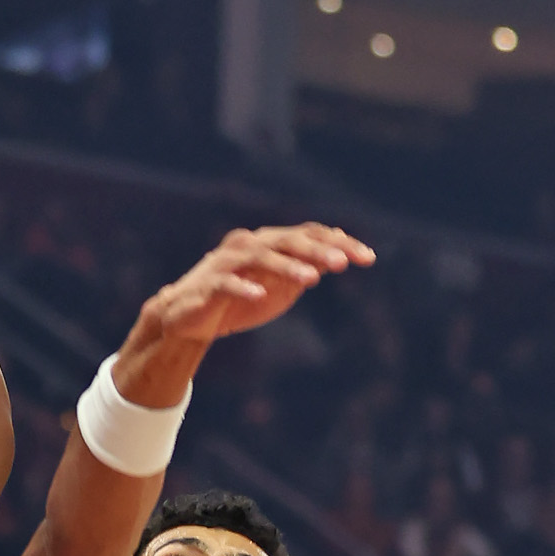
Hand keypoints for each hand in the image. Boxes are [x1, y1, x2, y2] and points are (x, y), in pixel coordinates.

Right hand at [118, 224, 374, 397]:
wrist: (186, 320)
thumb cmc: (237, 302)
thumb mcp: (279, 286)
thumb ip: (305, 266)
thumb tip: (338, 246)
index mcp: (270, 244)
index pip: (310, 235)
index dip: (340, 244)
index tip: (369, 259)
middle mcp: (250, 245)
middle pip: (289, 240)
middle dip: (318, 251)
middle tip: (344, 265)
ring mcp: (228, 262)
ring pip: (262, 256)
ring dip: (288, 266)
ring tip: (311, 280)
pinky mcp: (208, 284)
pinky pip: (227, 282)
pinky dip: (244, 287)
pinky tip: (260, 295)